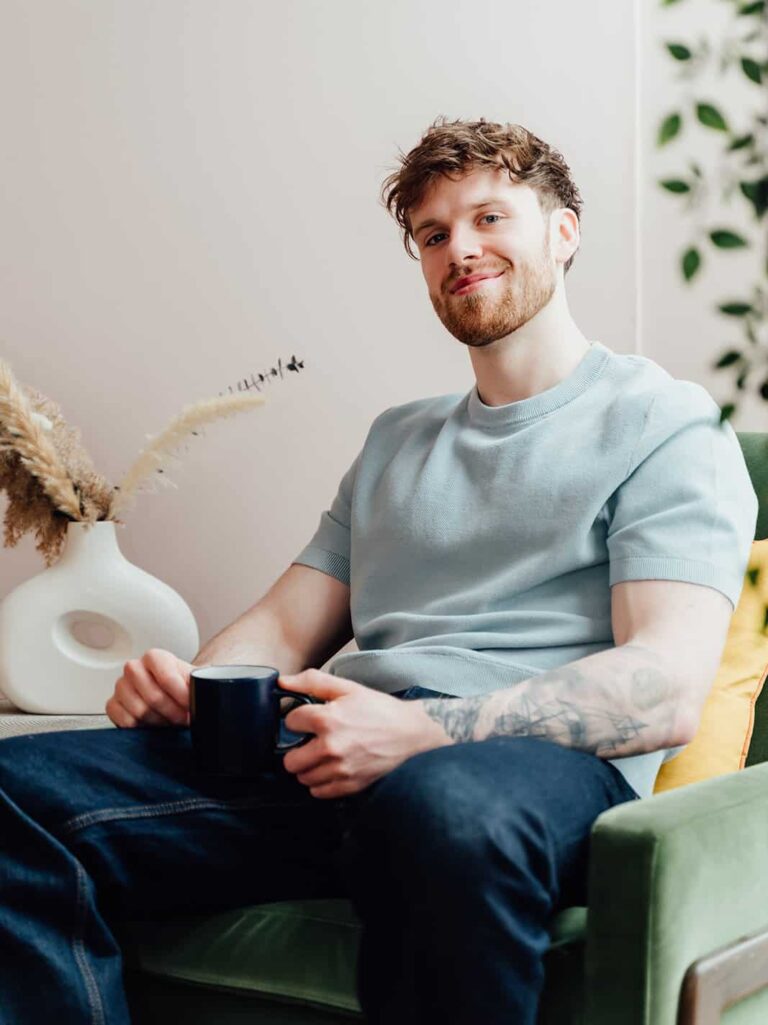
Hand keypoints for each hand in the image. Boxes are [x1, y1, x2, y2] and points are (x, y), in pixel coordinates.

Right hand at [106, 648, 192, 727]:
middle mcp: (134, 668)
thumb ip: (199, 683)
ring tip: (169, 720)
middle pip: (153, 697)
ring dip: (158, 721)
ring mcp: (120, 686)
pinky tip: (152, 724)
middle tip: (183, 718)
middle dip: (172, 712)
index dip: (181, 695)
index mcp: (154, 657)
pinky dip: (141, 727)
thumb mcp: (194, 679)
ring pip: (139, 711)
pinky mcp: (113, 704)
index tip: (191, 705)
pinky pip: (124, 720)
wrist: (172, 694)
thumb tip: (203, 695)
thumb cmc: (182, 685)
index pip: (166, 676)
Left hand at [278, 669, 452, 798]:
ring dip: (308, 767)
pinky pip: (318, 792)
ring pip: (303, 777)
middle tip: (311, 742)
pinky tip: (331, 768)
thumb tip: (283, 681)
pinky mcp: (349, 786)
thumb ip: (312, 681)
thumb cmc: (379, 710)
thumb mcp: (347, 687)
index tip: (308, 720)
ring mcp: (340, 770)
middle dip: (297, 749)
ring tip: (323, 755)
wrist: (410, 733)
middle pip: (290, 760)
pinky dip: (321, 782)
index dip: (298, 719)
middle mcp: (330, 748)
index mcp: (327, 719)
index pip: (290, 723)